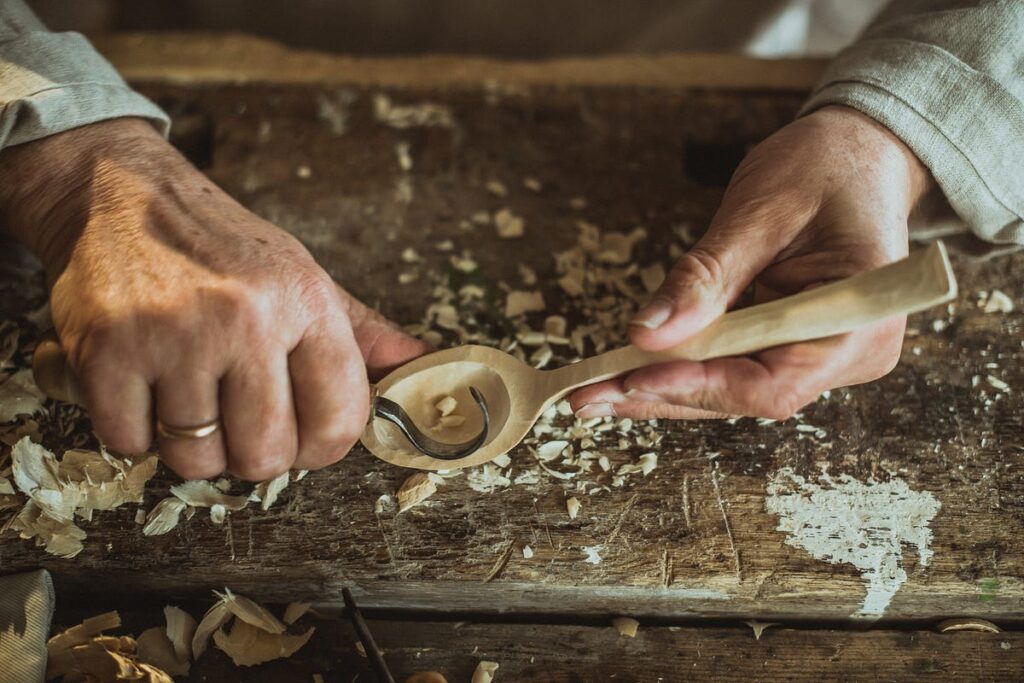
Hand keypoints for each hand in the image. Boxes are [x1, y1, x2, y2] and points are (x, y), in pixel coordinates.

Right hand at [0, 119, 428, 479]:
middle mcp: (245, 317)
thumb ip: (362, 332)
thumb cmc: (221, 246)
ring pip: (196, 458)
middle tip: (238, 421)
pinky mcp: (106, 351)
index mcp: (304, 301)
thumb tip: (422, 364)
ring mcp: (173, 335)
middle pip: (266, 454)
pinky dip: (135, 431)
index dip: (322, 446)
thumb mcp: (303, 275)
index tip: (302, 437)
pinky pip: (131, 443)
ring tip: (189, 397)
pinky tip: (144, 389)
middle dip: (254, 453)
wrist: (119, 193)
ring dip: (191, 444)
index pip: (340, 420)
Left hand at [570, 105, 931, 420]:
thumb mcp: (760, 211)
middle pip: (745, 395)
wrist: (859, 152)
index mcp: (859, 321)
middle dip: (665, 392)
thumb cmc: (825, 168)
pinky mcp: (789, 344)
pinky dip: (682, 365)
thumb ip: (706, 276)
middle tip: (591, 394)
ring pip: (731, 386)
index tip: (637, 375)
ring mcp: (819, 354)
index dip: (702, 386)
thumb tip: (648, 333)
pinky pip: (732, 364)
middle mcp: (846, 353)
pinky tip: (630, 368)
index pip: (774, 384)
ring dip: (663, 386)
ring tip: (595, 389)